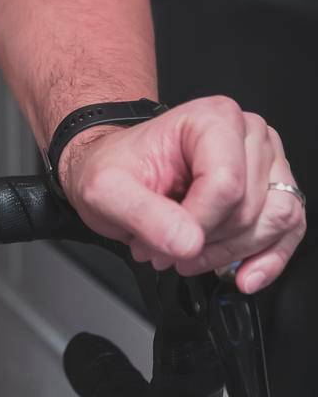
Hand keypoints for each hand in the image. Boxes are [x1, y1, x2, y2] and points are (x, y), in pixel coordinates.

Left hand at [57, 95, 305, 292]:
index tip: (167, 239)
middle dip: (207, 241)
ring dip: (230, 252)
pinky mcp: (273, 190)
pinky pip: (290, 230)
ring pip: (274, 221)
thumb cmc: (115, 170)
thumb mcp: (106, 190)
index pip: (226, 184)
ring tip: (187, 254)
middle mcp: (247, 134)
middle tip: (166, 248)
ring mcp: (266, 162)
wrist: (115, 173)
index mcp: (212, 120)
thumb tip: (188, 241)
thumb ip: (144, 214)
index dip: (198, 223)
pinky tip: (243, 276)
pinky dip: (268, 259)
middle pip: (250, 207)